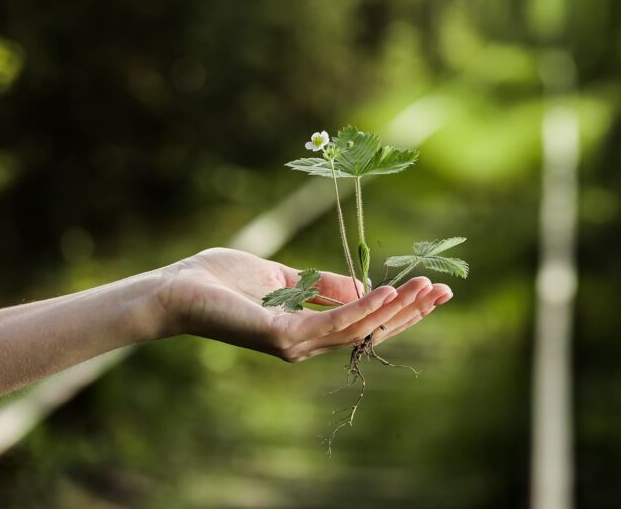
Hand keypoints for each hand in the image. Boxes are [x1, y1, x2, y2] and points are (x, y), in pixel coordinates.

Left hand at [157, 248, 452, 361]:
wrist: (177, 289)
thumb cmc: (222, 281)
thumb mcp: (283, 277)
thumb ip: (321, 285)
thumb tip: (364, 286)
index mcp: (307, 329)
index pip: (363, 322)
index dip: (397, 308)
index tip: (430, 289)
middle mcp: (307, 344)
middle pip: (369, 330)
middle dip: (408, 312)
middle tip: (443, 292)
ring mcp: (296, 344)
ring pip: (358, 329)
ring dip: (393, 309)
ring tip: (423, 289)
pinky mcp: (283, 337)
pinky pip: (332, 324)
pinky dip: (362, 308)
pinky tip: (385, 292)